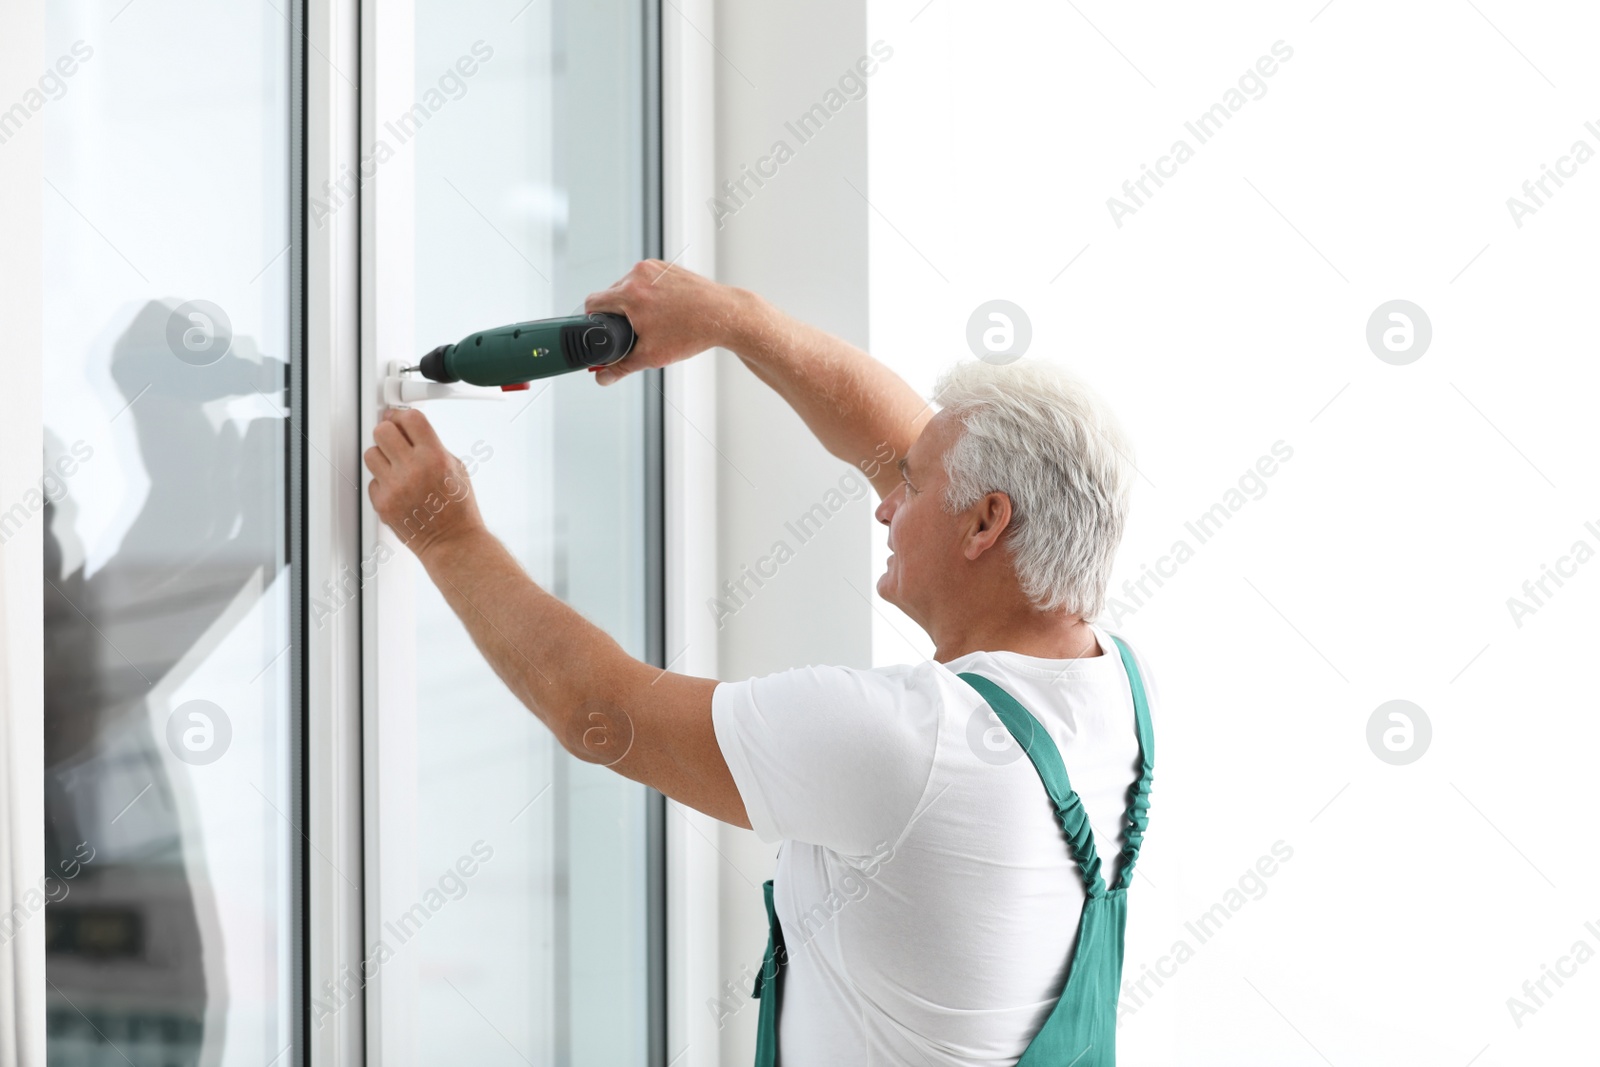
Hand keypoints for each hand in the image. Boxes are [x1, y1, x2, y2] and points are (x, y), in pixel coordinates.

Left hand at [365, 408, 487, 561]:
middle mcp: (413, 470)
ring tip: (395, 467)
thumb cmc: (458, 508)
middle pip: (383, 431)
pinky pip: (372, 481)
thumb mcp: (456, 467)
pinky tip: (398, 490)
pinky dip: (382, 483)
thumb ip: (432, 445)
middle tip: (394, 440)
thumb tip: (409, 428)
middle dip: (388, 433)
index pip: (410, 418)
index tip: (400, 419)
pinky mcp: (382, 503)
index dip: (403, 416)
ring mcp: (395, 487)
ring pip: (371, 454)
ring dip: (382, 456)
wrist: (452, 541)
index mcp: (435, 457)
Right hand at [582, 259, 758, 385]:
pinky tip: (660, 309)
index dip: (591, 320)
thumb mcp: (652, 356)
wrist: (723, 314)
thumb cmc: (692, 333)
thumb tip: (602, 377)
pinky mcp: (664, 266)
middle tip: (630, 332)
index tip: (598, 330)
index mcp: (630, 294)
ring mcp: (652, 267)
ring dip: (631, 303)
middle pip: (610, 294)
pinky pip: (644, 280)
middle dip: (615, 314)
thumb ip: (621, 367)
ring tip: (650, 321)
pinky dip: (647, 293)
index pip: (592, 302)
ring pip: (627, 286)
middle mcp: (638, 275)